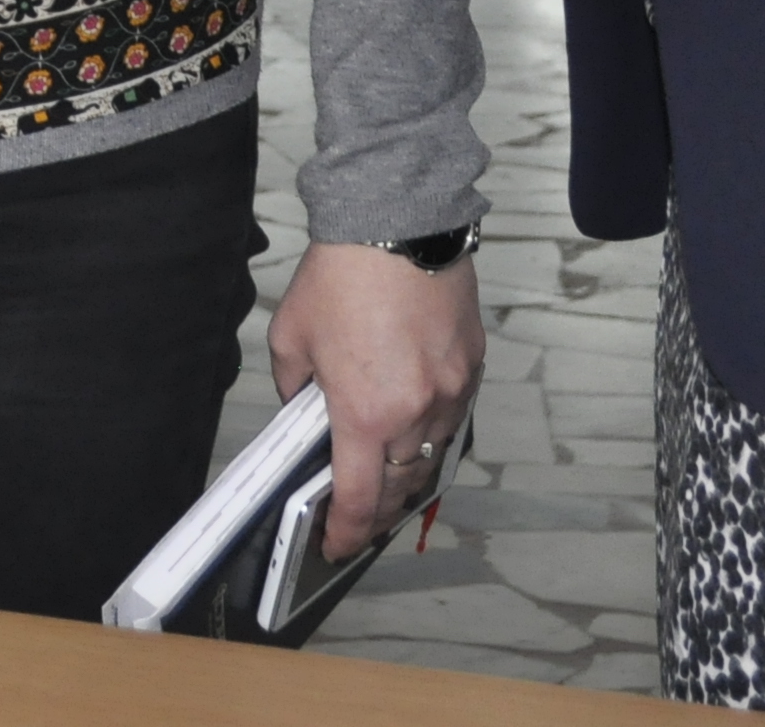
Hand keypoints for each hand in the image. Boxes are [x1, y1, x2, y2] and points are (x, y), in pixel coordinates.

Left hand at [269, 241, 482, 552]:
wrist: (397, 221)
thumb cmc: (342, 274)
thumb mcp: (291, 337)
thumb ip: (294, 389)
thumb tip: (305, 414)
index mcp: (366, 412)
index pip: (360, 498)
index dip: (347, 532)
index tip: (336, 544)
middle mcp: (417, 412)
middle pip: (402, 487)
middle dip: (377, 509)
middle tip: (356, 514)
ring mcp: (452, 392)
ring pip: (432, 457)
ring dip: (407, 474)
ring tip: (382, 474)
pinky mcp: (472, 367)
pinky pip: (453, 419)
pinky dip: (431, 434)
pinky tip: (412, 428)